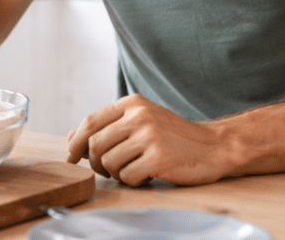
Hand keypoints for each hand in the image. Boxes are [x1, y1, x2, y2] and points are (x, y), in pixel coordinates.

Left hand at [66, 94, 227, 185]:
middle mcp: (139, 115)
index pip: (90, 121)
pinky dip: (132, 181)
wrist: (213, 146)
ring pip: (109, 162)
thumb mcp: (140, 122)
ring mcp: (149, 136)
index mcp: (132, 103)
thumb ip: (107, 127)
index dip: (76, 142)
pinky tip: (145, 175)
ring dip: (115, 173)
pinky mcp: (158, 157)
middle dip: (94, 162)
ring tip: (131, 170)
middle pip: (95, 144)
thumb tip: (71, 137)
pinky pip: (127, 176)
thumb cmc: (173, 136)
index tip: (71, 156)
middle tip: (104, 170)